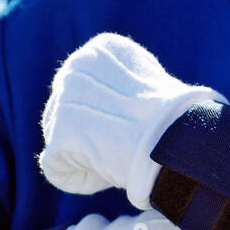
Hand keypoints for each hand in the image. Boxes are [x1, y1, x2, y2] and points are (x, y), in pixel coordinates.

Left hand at [38, 33, 224, 206]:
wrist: (170, 133)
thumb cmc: (172, 114)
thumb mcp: (149, 83)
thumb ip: (121, 86)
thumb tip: (113, 109)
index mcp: (99, 50)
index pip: (85, 85)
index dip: (105, 111)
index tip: (130, 124)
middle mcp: (73, 68)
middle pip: (67, 111)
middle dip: (89, 133)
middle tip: (120, 146)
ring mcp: (62, 101)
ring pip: (60, 139)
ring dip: (86, 155)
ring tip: (119, 157)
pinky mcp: (56, 136)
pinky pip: (57, 167)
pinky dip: (81, 178)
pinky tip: (107, 174)